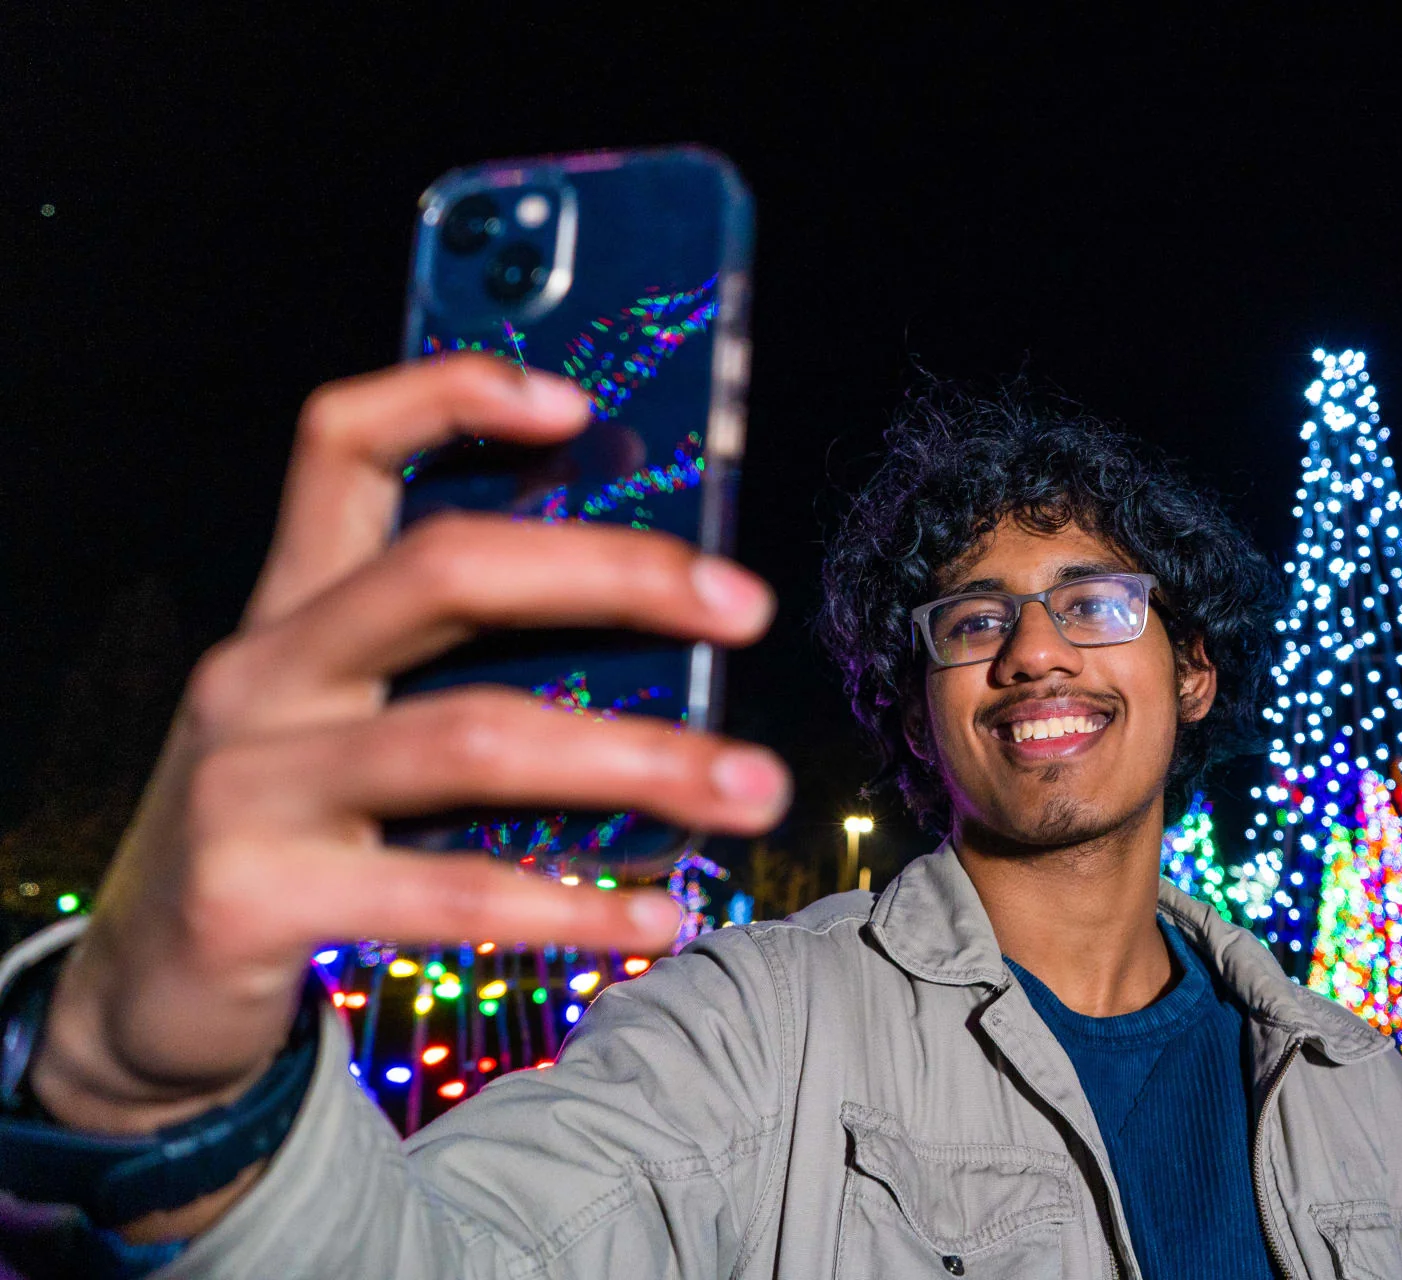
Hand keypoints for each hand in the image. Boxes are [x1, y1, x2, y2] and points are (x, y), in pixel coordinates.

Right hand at [28, 356, 790, 1150]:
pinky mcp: (256, 897)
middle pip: (445, 571)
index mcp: (292, 607)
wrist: (146, 992)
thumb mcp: (351, 723)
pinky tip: (660, 914)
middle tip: (747, 606)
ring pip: (474, 738)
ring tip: (754, 789)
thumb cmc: (295, 835)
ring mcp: (250, 782)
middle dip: (614, 573)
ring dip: (639, 761)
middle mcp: (262, 672)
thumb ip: (460, 672)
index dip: (450, 396)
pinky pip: (451, 894)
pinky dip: (575, 907)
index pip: (342, 446)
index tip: (578, 404)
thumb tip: (661, 642)